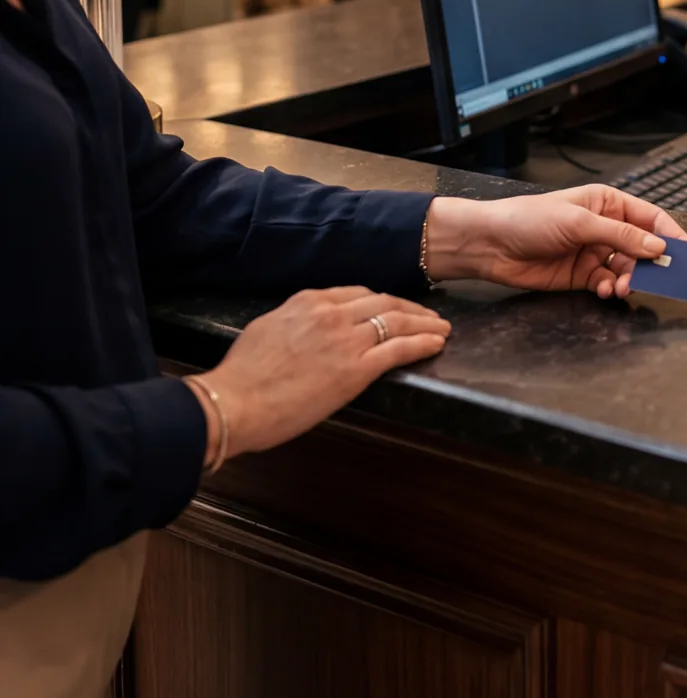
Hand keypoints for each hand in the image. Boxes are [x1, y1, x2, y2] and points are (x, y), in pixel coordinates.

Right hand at [199, 287, 450, 458]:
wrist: (232, 404)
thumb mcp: (267, 329)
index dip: (382, 301)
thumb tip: (307, 326)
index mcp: (309, 301)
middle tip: (428, 315)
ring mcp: (346, 340)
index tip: (395, 308)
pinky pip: (399, 349)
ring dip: (425, 323)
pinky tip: (437, 343)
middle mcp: (332, 313)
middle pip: (384, 302)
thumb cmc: (241, 377)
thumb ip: (295, 321)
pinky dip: (423, 343)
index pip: (358, 293)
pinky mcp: (356, 369)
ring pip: (398, 321)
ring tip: (442, 327)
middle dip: (411, 308)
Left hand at [424, 187, 686, 298]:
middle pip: (641, 247)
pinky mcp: (581, 276)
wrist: (489, 245)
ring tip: (621, 287)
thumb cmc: (527, 219)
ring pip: (626, 268)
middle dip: (648, 263)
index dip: (670, 234)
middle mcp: (603, 227)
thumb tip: (657, 246)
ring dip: (629, 279)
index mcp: (607, 203)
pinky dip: (611, 289)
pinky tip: (605, 291)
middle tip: (654, 278)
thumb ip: (621, 235)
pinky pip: (608, 283)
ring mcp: (593, 252)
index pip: (649, 217)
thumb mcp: (579, 222)